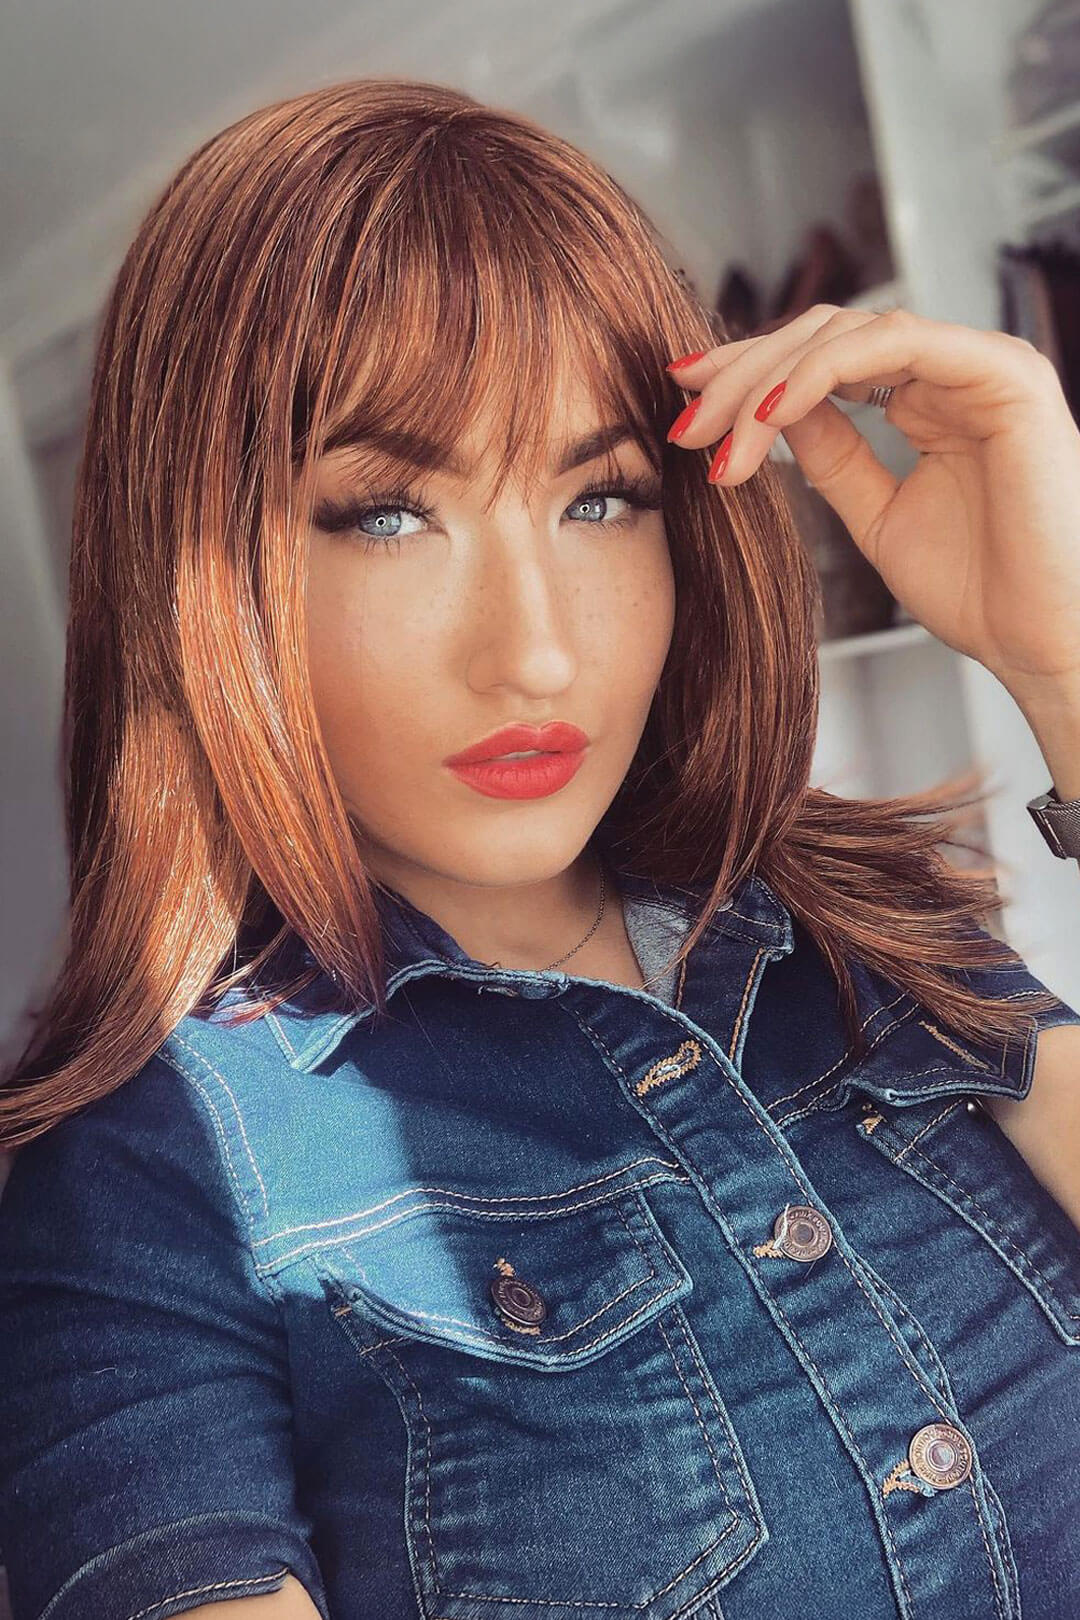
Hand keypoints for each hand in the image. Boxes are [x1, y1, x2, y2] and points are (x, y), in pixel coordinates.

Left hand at [665, 304, 1079, 703]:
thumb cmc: (979, 592)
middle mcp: (955, 370)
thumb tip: (769, 409)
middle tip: (686, 423)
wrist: (1040, 641)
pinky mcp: (1003, 373)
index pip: (825, 360)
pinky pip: (895, 344)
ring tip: (718, 435)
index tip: (687, 411)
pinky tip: (771, 414)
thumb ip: (831, 455)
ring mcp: (981, 365)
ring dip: (769, 378)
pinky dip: (823, 373)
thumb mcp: (874, 516)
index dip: (750, 377)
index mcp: (930, 397)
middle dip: (743, 374)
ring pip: (850, 333)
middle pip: (826, 336)